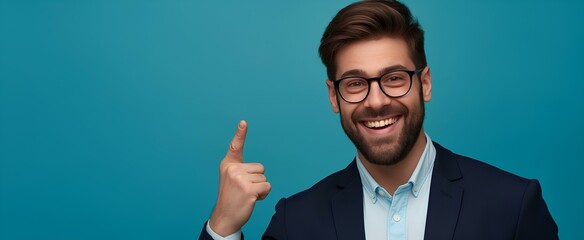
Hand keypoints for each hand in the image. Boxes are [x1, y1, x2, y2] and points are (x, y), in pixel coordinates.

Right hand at [208, 120, 271, 236]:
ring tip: (246, 195)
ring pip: (264, 178)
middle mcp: (233, 169)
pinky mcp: (248, 189)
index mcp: (228, 165)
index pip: (235, 146)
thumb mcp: (231, 179)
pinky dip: (264, 194)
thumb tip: (258, 170)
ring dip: (260, 188)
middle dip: (257, 180)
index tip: (244, 122)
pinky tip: (252, 199)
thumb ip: (241, 170)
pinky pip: (267, 186)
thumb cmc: (231, 198)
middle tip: (244, 190)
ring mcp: (240, 179)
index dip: (240, 133)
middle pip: (260, 167)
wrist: (225, 217)